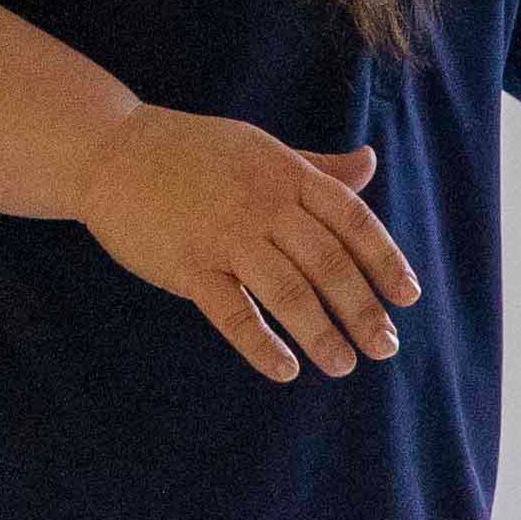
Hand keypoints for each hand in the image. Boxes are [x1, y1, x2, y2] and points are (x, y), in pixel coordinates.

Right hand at [80, 108, 417, 381]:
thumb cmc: (194, 153)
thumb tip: (370, 164)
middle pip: (328, 263)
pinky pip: (232, 312)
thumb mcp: (263, 149)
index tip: (408, 297)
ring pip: (287, 291)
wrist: (112, 150)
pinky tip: (285, 370)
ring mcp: (225, 236)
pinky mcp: (188, 266)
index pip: (352, 221)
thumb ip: (318, 168)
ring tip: (345, 365)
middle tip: (386, 347)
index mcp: (288, 175)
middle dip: (362, 308)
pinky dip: (261, 344)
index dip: (384, 260)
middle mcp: (264, 205)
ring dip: (321, 333)